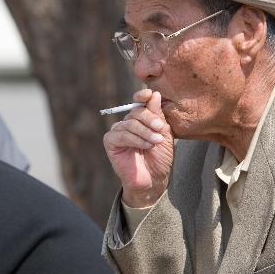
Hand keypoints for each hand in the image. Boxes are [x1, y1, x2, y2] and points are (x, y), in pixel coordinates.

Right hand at [103, 88, 174, 207]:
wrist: (154, 180)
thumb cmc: (160, 158)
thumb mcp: (164, 134)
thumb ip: (158, 115)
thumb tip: (154, 94)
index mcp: (140, 119)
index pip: (138, 102)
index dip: (142, 95)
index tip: (149, 93)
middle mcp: (127, 123)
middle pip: (135, 111)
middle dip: (149, 119)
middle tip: (160, 129)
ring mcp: (118, 132)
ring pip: (129, 123)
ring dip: (145, 132)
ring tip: (155, 142)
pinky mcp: (110, 143)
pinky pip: (121, 135)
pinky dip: (135, 139)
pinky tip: (145, 146)